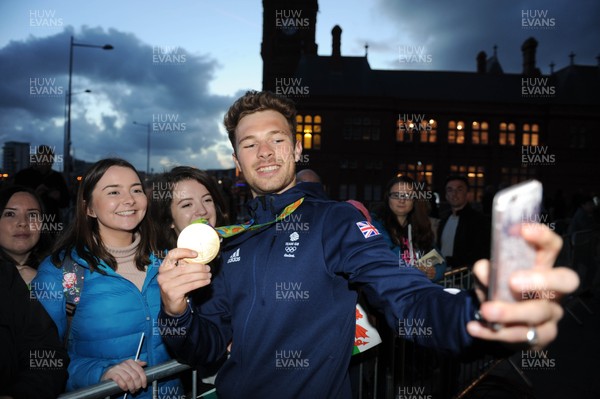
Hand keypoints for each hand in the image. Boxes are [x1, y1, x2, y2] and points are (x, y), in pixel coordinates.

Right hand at [101, 359, 146, 392]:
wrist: (107, 375)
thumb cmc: (120, 372)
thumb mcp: (129, 368)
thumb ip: (137, 365)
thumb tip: (144, 363)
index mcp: (130, 362)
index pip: (140, 370)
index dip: (143, 379)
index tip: (144, 385)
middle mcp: (124, 364)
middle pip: (134, 375)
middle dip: (137, 384)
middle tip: (137, 389)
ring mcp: (117, 368)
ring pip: (128, 378)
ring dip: (131, 386)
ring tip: (132, 390)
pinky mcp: (111, 373)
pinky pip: (119, 379)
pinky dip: (123, 385)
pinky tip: (125, 389)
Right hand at [158, 248, 211, 315]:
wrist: (171, 305)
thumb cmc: (177, 287)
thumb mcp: (177, 275)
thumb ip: (183, 266)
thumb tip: (199, 258)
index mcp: (163, 268)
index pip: (172, 255)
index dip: (184, 251)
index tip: (196, 254)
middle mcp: (163, 276)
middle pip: (183, 267)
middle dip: (198, 267)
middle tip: (208, 268)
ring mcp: (167, 285)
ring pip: (188, 277)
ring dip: (201, 275)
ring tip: (209, 275)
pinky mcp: (173, 293)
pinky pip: (191, 285)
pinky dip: (201, 282)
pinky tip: (206, 281)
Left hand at [467, 223, 578, 350]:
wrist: (498, 323)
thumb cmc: (501, 291)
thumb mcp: (490, 278)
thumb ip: (487, 271)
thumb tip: (484, 269)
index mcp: (542, 267)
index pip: (552, 247)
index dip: (542, 237)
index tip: (523, 230)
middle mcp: (553, 290)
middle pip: (564, 281)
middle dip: (540, 280)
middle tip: (513, 281)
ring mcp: (551, 315)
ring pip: (538, 314)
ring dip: (510, 312)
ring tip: (486, 310)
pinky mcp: (541, 337)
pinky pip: (520, 336)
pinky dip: (493, 332)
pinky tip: (475, 328)